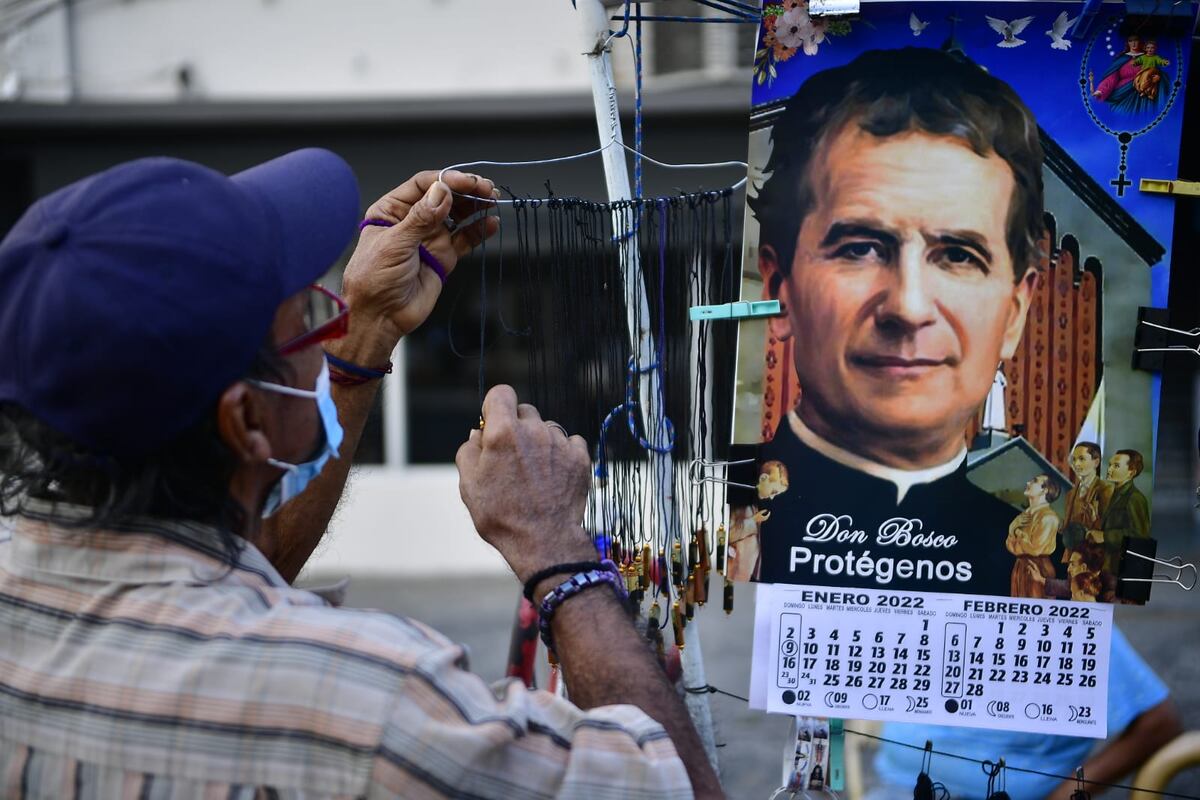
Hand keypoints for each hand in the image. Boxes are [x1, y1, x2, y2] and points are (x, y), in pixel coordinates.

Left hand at [340, 170, 499, 357]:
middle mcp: (413, 220)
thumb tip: (442, 191)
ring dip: (475, 206)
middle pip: (444, 196)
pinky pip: (466, 239)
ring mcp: (430, 238)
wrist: (380, 316)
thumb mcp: (395, 243)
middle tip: (486, 189)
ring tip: (492, 201)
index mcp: (392, 210)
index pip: (423, 185)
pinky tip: (491, 223)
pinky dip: (480, 230)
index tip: (467, 182)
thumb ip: (421, 218)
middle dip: (466, 190)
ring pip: (458, 215)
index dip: (447, 180)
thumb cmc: (374, 279)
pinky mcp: (444, 256)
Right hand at [455, 385, 595, 582]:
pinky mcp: (580, 457)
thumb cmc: (501, 515)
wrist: (543, 541)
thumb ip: (469, 451)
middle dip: (516, 427)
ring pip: (547, 428)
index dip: (494, 406)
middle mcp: (534, 430)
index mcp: (503, 432)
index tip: (493, 424)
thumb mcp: (469, 485)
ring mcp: (559, 443)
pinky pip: (570, 442)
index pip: (501, 393)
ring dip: (539, 442)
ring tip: (533, 473)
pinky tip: (553, 476)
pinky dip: (561, 454)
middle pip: (524, 411)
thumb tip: (478, 434)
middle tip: (511, 457)